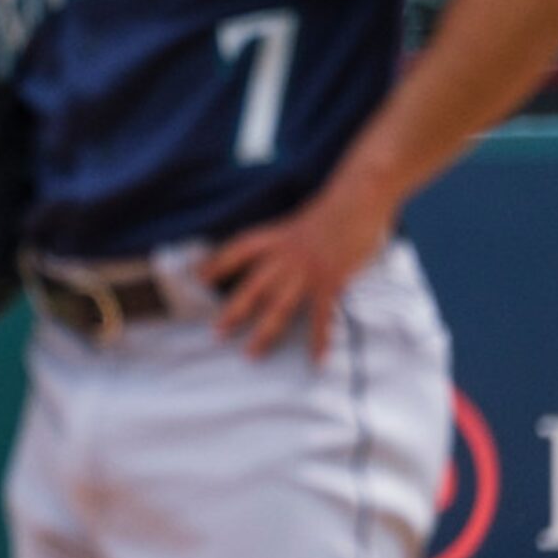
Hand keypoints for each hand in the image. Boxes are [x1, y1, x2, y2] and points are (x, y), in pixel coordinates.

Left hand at [199, 183, 395, 360]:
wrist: (360, 197)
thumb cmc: (333, 209)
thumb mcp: (300, 222)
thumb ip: (287, 242)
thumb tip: (280, 261)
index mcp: (275, 237)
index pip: (237, 250)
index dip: (216, 264)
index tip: (198, 278)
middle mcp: (285, 254)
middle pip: (253, 287)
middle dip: (234, 311)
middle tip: (217, 333)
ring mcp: (307, 269)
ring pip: (279, 306)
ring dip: (264, 333)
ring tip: (251, 354)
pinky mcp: (331, 279)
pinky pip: (322, 316)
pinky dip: (319, 339)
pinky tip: (316, 360)